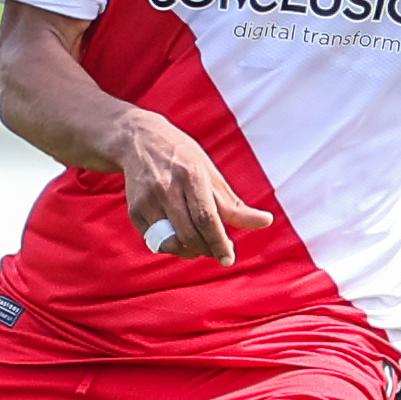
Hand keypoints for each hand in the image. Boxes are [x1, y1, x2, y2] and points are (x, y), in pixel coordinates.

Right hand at [114, 110, 274, 260]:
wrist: (139, 140)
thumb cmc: (184, 159)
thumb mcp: (211, 174)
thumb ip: (235, 205)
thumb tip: (266, 222)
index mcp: (191, 175)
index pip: (206, 218)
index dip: (219, 242)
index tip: (229, 259)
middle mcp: (166, 187)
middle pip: (189, 233)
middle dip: (207, 250)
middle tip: (219, 252)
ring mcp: (147, 200)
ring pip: (170, 242)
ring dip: (190, 252)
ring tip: (201, 246)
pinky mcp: (134, 211)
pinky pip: (155, 241)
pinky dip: (172, 246)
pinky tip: (181, 237)